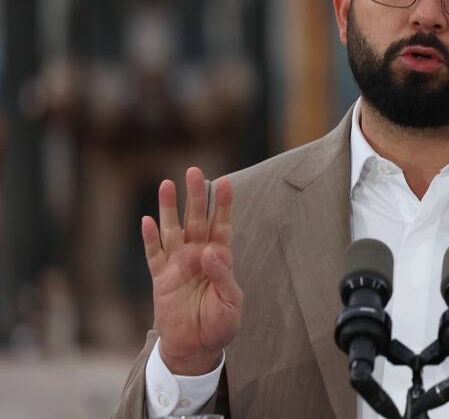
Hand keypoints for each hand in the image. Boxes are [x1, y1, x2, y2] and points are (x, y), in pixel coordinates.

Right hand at [141, 167, 241, 374]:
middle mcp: (198, 255)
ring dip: (169, 208)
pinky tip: (147, 220)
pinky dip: (149, 238)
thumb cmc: (220, 325)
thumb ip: (223, 275)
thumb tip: (210, 251)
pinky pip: (153, 254)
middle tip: (193, 171)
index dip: (223, 204)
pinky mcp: (160, 278)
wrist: (196, 348)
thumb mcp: (230, 302)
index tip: (225, 182)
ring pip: (173, 230)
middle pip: (197, 219)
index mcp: (220, 258)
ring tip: (167, 184)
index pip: (222, 225)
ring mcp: (178, 264)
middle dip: (196, 195)